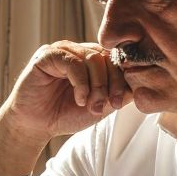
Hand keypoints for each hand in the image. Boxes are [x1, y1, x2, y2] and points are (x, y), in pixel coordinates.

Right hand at [0, 42, 132, 175]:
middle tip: (109, 105)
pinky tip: (79, 99)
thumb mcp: (99, 106)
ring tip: (91, 105)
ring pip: (92, 58)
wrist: (35, 125)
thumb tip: (141, 86)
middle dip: (111, 84)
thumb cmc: (65, 114)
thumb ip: (118, 94)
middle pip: (107, 57)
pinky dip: (81, 83)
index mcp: (91, 60)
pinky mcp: (47, 55)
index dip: (122, 79)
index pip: (115, 60)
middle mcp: (78, 51)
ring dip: (97, 85)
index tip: (120, 103)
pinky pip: (73, 62)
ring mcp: (63, 50)